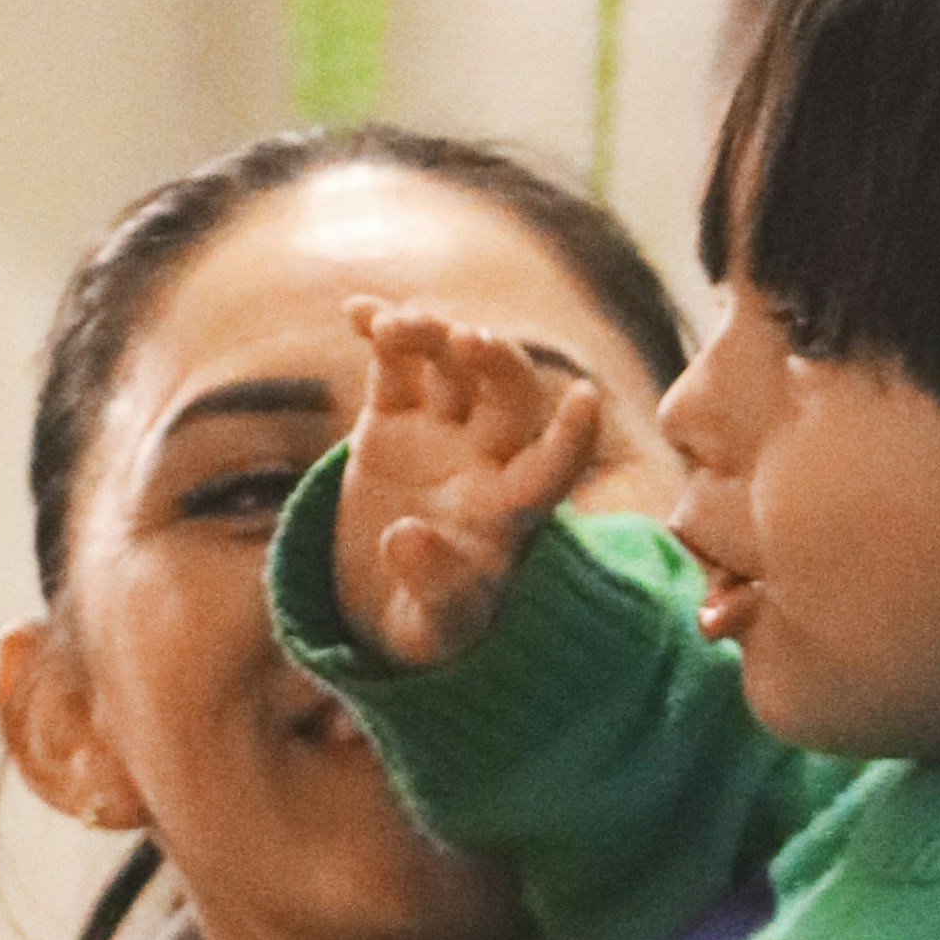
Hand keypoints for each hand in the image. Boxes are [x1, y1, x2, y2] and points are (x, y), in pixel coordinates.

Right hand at [335, 301, 605, 669]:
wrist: (379, 602)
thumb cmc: (428, 624)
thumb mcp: (431, 627)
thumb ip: (431, 585)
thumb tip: (405, 536)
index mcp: (514, 509)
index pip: (557, 465)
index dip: (571, 435)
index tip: (585, 399)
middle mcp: (488, 457)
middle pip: (509, 396)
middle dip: (496, 364)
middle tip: (468, 340)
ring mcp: (441, 431)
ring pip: (451, 366)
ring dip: (432, 336)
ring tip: (394, 327)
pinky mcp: (392, 418)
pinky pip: (394, 363)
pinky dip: (380, 332)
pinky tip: (355, 311)